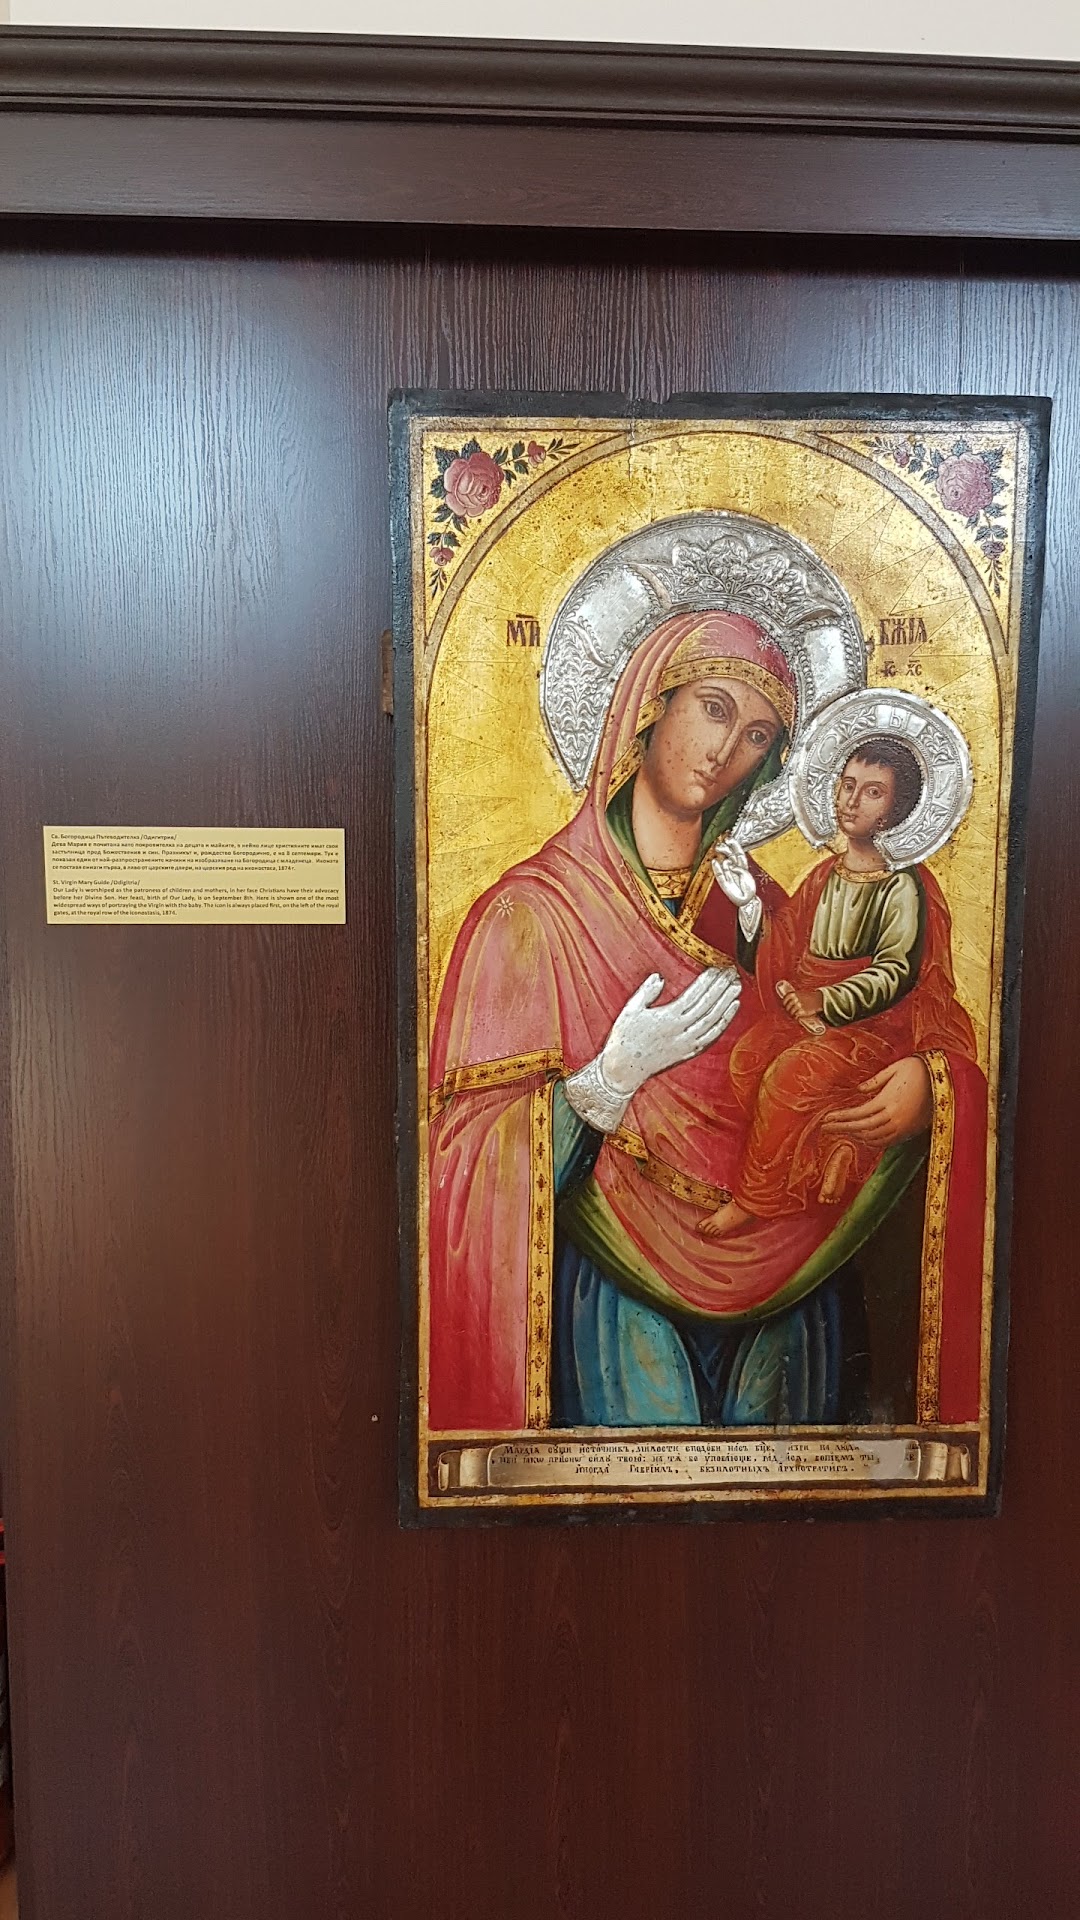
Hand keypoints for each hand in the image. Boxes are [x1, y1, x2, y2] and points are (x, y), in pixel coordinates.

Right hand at [601, 968, 741, 1097]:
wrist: (625, 1069)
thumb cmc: (625, 1038)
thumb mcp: (630, 1010)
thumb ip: (646, 992)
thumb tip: (659, 977)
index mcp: (667, 1018)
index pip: (694, 995)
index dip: (708, 981)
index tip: (717, 968)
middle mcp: (681, 1030)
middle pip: (707, 1005)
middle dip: (721, 986)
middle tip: (732, 971)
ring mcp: (688, 1043)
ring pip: (713, 1019)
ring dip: (727, 1001)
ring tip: (736, 986)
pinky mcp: (690, 1052)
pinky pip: (713, 1035)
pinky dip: (725, 1021)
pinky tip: (733, 1009)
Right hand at [711, 838, 756, 908]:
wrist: (746, 900)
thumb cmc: (749, 889)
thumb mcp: (747, 876)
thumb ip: (739, 869)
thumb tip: (730, 865)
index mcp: (743, 866)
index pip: (738, 853)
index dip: (734, 845)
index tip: (728, 839)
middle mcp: (735, 868)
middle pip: (730, 856)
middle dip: (725, 849)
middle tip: (719, 845)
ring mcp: (729, 875)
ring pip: (725, 863)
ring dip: (724, 859)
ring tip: (725, 860)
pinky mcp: (724, 882)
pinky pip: (719, 874)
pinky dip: (717, 868)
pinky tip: (714, 861)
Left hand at [777, 981, 823, 1023]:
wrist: (818, 1000)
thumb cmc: (809, 997)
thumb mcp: (800, 993)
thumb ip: (793, 997)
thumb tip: (787, 1002)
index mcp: (793, 994)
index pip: (784, 1000)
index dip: (785, 1004)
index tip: (785, 1005)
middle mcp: (795, 999)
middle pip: (787, 1007)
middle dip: (788, 1010)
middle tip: (791, 1011)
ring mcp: (798, 1005)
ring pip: (791, 1012)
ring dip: (792, 1014)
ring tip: (795, 1014)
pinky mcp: (802, 1011)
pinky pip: (796, 1016)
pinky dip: (796, 1017)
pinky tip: (798, 1017)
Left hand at [821, 1056, 933, 1149]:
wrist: (945, 1079)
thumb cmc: (917, 1069)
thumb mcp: (895, 1069)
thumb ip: (875, 1080)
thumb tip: (859, 1090)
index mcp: (888, 1101)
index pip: (858, 1114)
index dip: (841, 1118)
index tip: (826, 1120)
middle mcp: (894, 1117)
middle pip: (862, 1128)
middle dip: (842, 1128)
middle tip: (825, 1128)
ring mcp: (903, 1126)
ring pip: (873, 1137)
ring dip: (855, 1135)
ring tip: (841, 1130)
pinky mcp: (910, 1131)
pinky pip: (886, 1141)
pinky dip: (872, 1141)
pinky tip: (862, 1136)